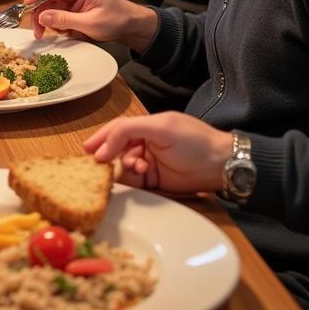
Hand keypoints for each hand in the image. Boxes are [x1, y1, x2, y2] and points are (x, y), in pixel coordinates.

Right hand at [24, 0, 156, 50]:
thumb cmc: (118, 20)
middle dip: (39, 12)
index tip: (28, 4)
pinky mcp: (73, 7)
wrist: (132, 26)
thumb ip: (64, 19)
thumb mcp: (90, 22)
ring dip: (46, 20)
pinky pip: (56, 13)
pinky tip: (64, 32)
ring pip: (49, 6)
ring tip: (48, 34)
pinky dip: (56, 24)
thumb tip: (41, 18)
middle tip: (37, 30)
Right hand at [83, 113, 233, 193]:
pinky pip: (135, 182)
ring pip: (123, 167)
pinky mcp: (156, 182)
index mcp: (145, 127)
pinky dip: (133, 179)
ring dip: (125, 167)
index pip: (116, 130)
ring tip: (136, 166)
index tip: (86, 150)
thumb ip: (127, 130)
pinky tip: (142, 174)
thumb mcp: (159, 127)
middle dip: (109, 156)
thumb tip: (101, 150)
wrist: (223, 165)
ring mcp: (150, 164)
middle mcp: (144, 144)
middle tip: (101, 164)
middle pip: (115, 150)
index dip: (100, 138)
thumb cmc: (193, 140)